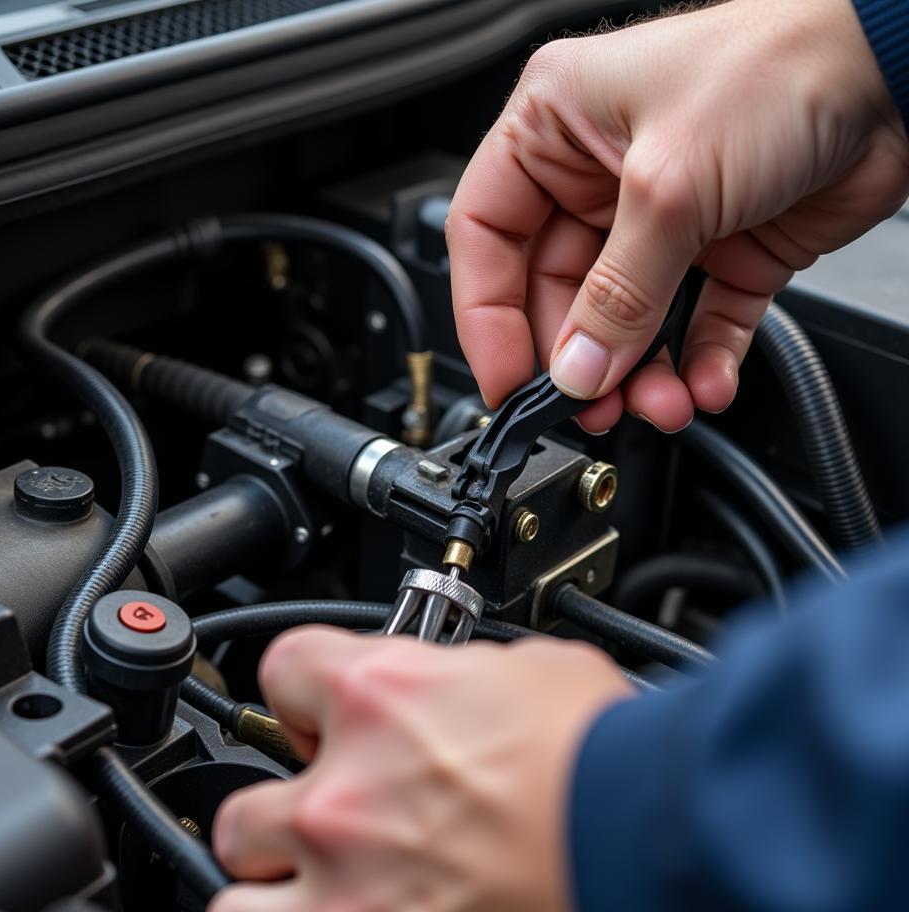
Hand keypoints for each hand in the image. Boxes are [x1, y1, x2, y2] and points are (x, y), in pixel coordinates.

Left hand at [205, 628, 632, 911]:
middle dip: (276, 820)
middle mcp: (345, 806)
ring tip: (322, 911)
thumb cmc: (613, 766)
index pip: (283, 672)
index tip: (317, 717)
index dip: (302, 696)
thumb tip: (453, 688)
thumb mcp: (538, 675)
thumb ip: (463, 679)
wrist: (672, 864)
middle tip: (323, 829)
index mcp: (379, 705)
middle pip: (242, 813)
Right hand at [446, 0, 908, 432]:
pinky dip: (695, 363)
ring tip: (657, 404)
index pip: (486, 237)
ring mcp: (660, 218)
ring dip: (636, 375)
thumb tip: (575, 370)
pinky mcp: (720, 252)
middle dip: (577, 359)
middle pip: (553, 294)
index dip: (486, 315)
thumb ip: (616, 293)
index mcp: (555, 130)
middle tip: (590, 405)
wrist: (898, 65)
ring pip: (623, 322)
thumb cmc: (782, 64)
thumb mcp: (670, 184)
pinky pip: (692, 326)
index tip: (505, 379)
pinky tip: (704, 384)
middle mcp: (597, 175)